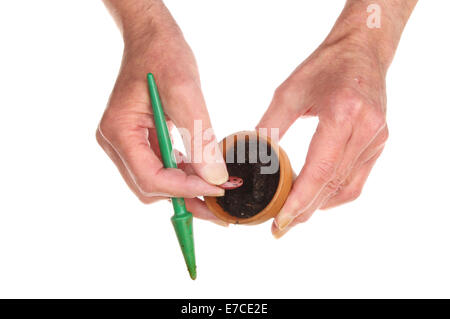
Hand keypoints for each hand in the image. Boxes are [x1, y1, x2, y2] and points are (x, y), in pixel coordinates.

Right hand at [97, 1, 228, 225]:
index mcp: (119, 131)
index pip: (151, 178)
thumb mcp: (185, 91)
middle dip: (187, 196)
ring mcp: (125, 143)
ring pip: (156, 182)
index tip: (219, 189)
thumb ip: (199, 137)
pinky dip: (182, 174)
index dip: (186, 189)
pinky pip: (159, 168)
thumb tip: (215, 179)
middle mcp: (116, 142)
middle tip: (220, 200)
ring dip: (186, 188)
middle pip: (150, 187)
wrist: (151, 37)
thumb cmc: (163, 54)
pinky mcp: (137, 140)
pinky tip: (203, 171)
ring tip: (216, 189)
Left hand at [258, 0, 416, 237]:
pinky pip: (357, 179)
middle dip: (305, 210)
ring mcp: (376, 139)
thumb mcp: (288, 92)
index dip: (299, 200)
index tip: (280, 222)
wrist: (361, 50)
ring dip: (319, 205)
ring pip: (346, 187)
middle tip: (280, 227)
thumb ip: (270, 127)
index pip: (320, 170)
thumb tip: (250, 158)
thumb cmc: (323, 66)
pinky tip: (316, 198)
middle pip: (332, 184)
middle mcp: (366, 130)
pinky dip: (334, 194)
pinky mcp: (379, 143)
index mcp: (343, 114)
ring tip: (294, 216)